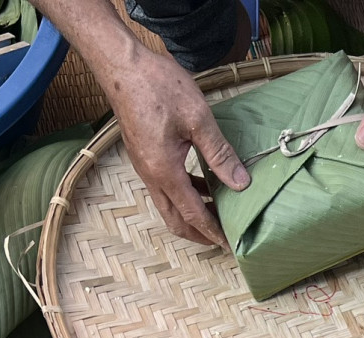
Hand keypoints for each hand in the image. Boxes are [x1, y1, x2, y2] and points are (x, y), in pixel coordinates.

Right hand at [104, 45, 248, 244]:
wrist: (123, 66)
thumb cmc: (157, 87)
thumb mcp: (197, 119)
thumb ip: (219, 154)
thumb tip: (240, 183)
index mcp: (165, 171)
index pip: (192, 214)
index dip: (212, 232)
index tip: (230, 245)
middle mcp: (151, 176)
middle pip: (175, 220)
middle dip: (199, 234)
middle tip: (223, 240)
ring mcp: (145, 167)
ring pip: (168, 205)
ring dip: (191, 215)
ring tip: (217, 215)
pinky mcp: (144, 156)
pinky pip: (164, 188)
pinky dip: (184, 195)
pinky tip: (203, 185)